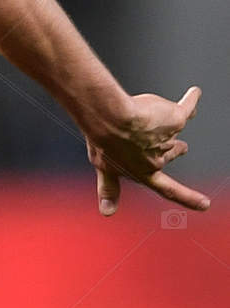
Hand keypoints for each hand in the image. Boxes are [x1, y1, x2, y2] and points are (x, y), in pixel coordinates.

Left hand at [85, 86, 208, 215]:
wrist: (110, 119)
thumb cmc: (104, 142)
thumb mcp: (104, 169)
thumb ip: (109, 189)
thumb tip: (108, 212)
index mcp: (144, 172)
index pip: (168, 189)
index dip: (187, 198)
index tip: (203, 205)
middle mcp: (158, 158)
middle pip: (171, 153)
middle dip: (176, 150)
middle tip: (183, 148)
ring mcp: (168, 137)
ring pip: (175, 131)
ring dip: (175, 124)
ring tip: (182, 116)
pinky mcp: (176, 118)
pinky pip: (187, 108)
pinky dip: (190, 101)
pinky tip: (193, 95)